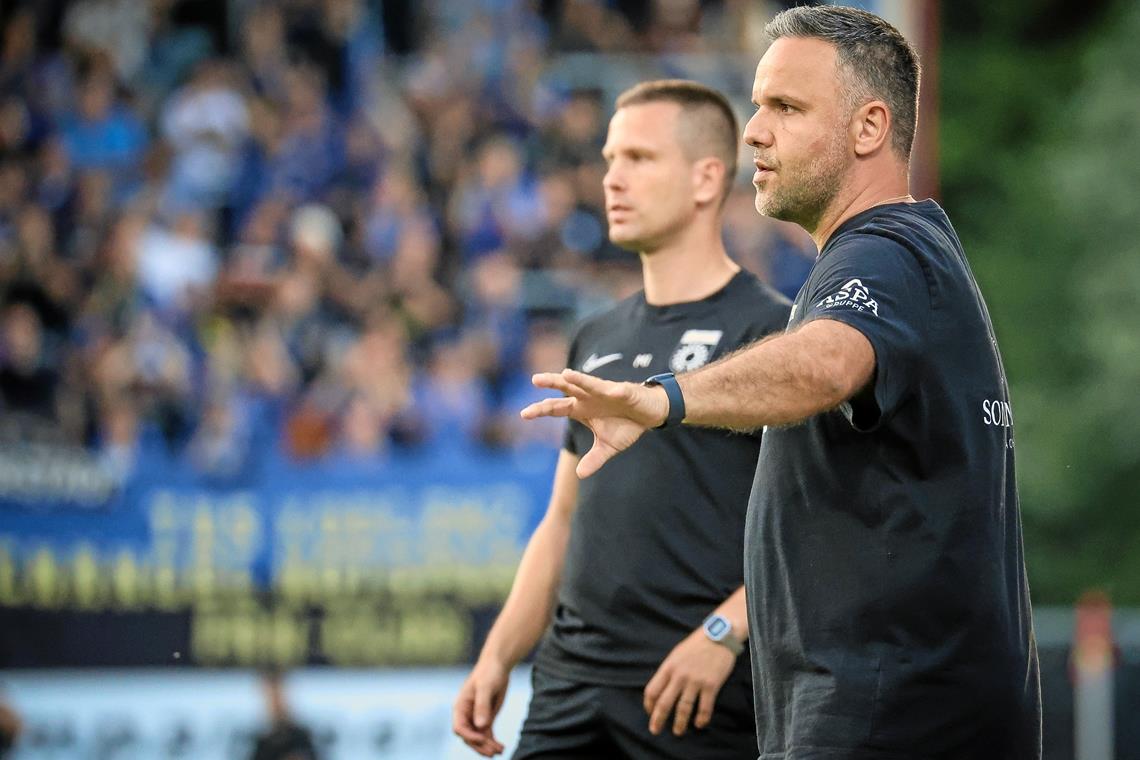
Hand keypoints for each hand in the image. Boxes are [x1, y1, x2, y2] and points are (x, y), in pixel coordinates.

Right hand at [453, 658, 509, 755]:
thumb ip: (482, 706)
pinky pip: (487, 734)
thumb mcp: (485, 687)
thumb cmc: (489, 672)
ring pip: (478, 738)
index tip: (483, 738)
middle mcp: (466, 714)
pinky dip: (492, 742)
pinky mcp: (486, 718)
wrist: (498, 665)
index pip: (459, 728)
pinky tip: (501, 747)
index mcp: (460, 707)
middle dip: (480, 746)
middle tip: (493, 753)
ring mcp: (476, 717)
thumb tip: (480, 726)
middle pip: (469, 737)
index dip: (469, 736)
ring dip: (487, 747)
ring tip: (500, 751)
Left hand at [520, 369, 668, 477]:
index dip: (541, 409)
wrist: (649, 414)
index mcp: (582, 409)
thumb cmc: (626, 425)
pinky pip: (618, 391)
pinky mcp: (624, 391)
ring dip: (579, 379)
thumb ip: (594, 459)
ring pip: (589, 383)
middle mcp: (589, 397)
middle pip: (566, 388)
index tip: (523, 414)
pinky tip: (613, 392)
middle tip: (534, 380)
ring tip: (566, 374)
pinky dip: (615, 391)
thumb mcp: (608, 447)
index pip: (557, 407)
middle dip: (552, 384)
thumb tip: (579, 475)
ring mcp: (605, 392)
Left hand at [643, 628, 736, 736]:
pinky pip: (704, 707)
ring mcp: (695, 681)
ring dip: (679, 723)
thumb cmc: (697, 644)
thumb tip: (662, 688)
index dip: (648, 705)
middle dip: (658, 719)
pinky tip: (699, 724)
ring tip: (677, 732)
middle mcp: (679, 675)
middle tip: (655, 730)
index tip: (650, 712)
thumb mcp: (677, 654)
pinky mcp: (711, 685)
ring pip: (683, 708)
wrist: (719, 635)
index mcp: (668, 667)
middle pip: (664, 702)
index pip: (652, 690)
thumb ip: (669, 671)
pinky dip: (701, 718)